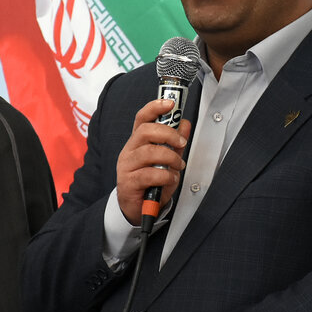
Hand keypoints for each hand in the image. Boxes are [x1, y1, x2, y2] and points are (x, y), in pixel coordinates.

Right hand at [115, 99, 192, 224]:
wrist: (138, 208)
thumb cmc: (152, 182)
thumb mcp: (168, 160)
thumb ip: (176, 143)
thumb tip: (185, 123)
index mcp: (138, 142)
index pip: (142, 118)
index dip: (154, 108)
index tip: (170, 103)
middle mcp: (130, 150)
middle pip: (145, 131)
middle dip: (168, 134)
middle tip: (181, 142)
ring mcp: (127, 166)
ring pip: (149, 152)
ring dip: (170, 157)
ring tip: (178, 166)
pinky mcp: (129, 182)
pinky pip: (150, 174)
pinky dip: (165, 176)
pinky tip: (170, 179)